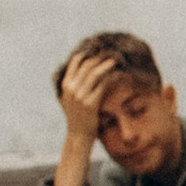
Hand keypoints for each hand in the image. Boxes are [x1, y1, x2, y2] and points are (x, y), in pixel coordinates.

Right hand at [55, 47, 112, 185]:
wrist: (79, 135)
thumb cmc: (78, 117)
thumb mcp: (70, 99)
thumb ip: (74, 85)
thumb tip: (81, 71)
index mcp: (66, 84)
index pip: (76, 62)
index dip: (89, 53)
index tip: (100, 49)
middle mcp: (71, 88)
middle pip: (87, 65)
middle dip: (100, 57)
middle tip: (112, 52)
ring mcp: (80, 95)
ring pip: (95, 73)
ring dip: (107, 64)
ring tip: (117, 60)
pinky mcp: (90, 103)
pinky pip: (103, 85)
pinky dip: (112, 77)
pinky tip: (120, 74)